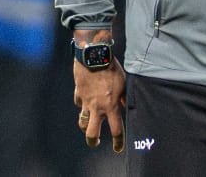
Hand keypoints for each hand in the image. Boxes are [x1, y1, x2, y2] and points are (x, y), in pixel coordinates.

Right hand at [73, 37, 125, 152]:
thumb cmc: (112, 70)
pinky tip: (86, 99)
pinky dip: (82, 103)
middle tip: (96, 143)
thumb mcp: (124, 84)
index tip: (118, 149)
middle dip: (93, 141)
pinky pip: (79, 103)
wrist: (94, 57)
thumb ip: (126, 98)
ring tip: (89, 124)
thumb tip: (128, 107)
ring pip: (81, 121)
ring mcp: (86, 102)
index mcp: (111, 106)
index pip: (116, 129)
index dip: (118, 142)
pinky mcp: (78, 94)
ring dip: (85, 125)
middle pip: (91, 133)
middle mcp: (97, 107)